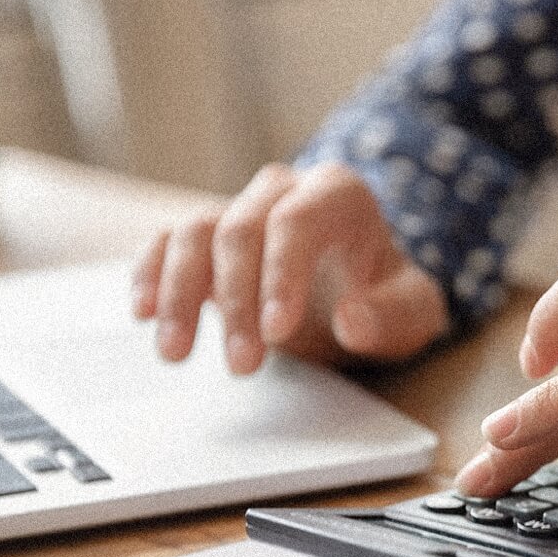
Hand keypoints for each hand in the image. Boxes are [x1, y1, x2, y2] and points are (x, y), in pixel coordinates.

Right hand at [132, 162, 448, 372]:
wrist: (361, 291)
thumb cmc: (386, 298)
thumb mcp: (413, 314)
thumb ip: (393, 317)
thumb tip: (353, 321)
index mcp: (338, 194)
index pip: (298, 221)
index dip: (280, 274)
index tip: (276, 331)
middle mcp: (283, 190)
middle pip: (241, 231)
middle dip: (237, 301)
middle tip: (243, 366)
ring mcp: (240, 208)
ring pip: (193, 234)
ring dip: (179, 295)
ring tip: (176, 355)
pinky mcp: (207, 237)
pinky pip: (166, 242)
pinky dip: (150, 275)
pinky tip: (143, 314)